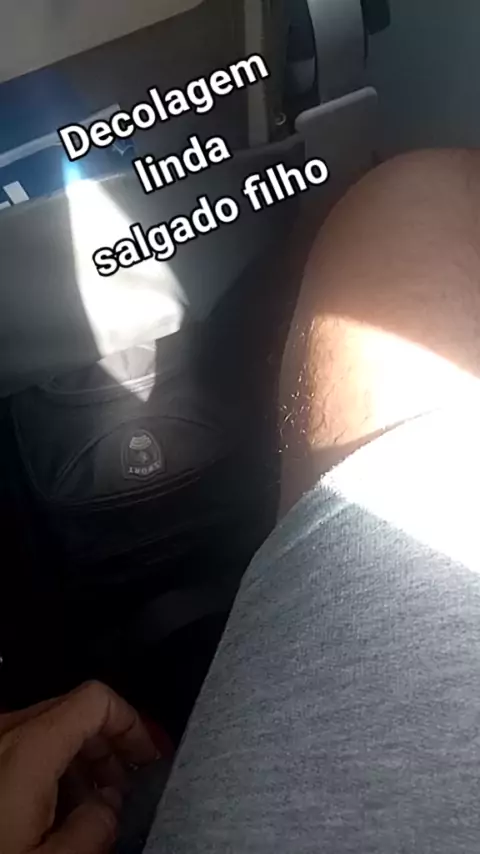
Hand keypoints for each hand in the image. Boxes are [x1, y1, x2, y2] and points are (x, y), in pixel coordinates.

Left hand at [0, 681, 157, 853]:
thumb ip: (95, 828)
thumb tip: (108, 807)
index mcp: (28, 746)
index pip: (97, 699)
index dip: (131, 725)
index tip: (147, 758)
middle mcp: (3, 730)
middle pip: (73, 713)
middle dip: (107, 748)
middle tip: (123, 792)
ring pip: (45, 730)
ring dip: (76, 760)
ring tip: (87, 807)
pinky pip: (19, 747)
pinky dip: (44, 768)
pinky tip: (49, 813)